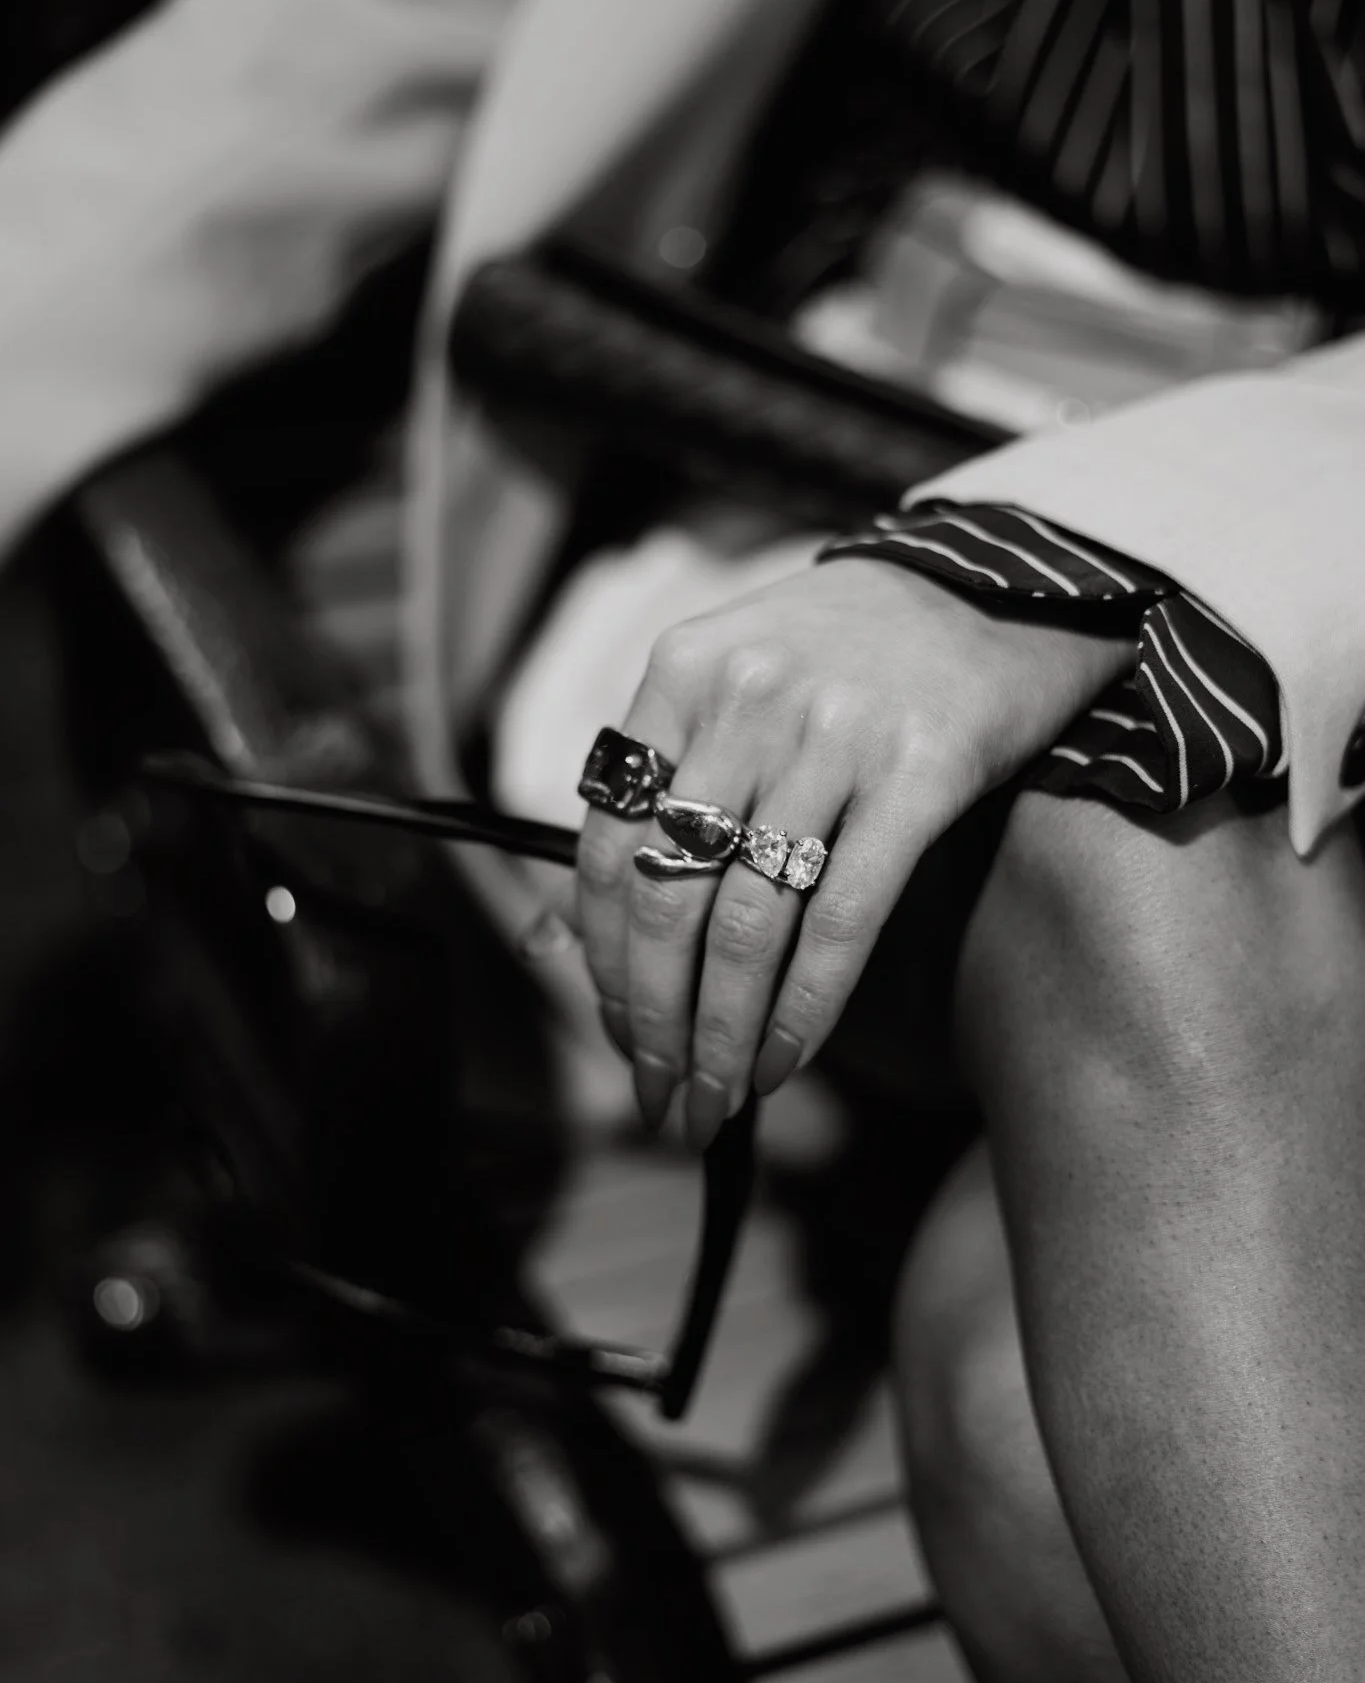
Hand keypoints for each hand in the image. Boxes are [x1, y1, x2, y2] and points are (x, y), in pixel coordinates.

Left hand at [575, 557, 1131, 1145]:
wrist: (999, 583)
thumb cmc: (853, 653)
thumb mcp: (740, 685)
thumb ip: (666, 785)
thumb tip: (570, 939)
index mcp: (682, 673)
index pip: (608, 844)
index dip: (602, 957)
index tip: (614, 1029)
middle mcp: (747, 701)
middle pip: (668, 896)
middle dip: (652, 1018)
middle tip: (658, 1093)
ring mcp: (832, 735)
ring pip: (747, 926)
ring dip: (721, 1035)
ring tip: (713, 1099)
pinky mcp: (919, 773)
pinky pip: (840, 922)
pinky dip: (804, 1011)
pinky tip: (784, 1060)